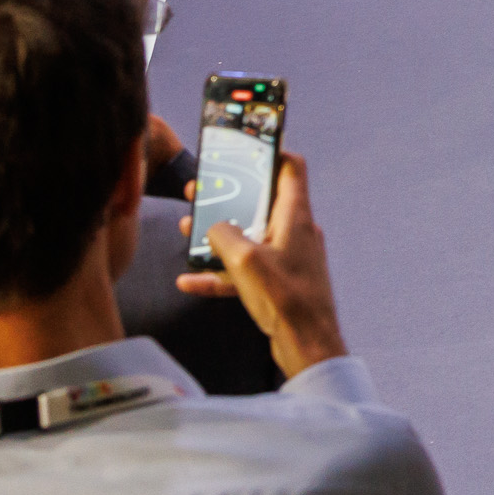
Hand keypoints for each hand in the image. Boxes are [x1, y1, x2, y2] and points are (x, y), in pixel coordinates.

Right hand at [182, 149, 348, 375]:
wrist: (307, 345)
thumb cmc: (285, 299)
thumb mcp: (245, 260)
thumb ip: (224, 235)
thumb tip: (213, 228)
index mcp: (296, 216)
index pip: (291, 168)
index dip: (270, 153)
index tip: (245, 148)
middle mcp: (295, 232)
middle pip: (260, 203)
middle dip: (228, 197)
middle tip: (199, 192)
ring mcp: (288, 259)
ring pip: (249, 237)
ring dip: (218, 234)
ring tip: (186, 229)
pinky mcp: (278, 283)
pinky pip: (245, 271)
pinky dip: (220, 273)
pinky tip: (188, 281)